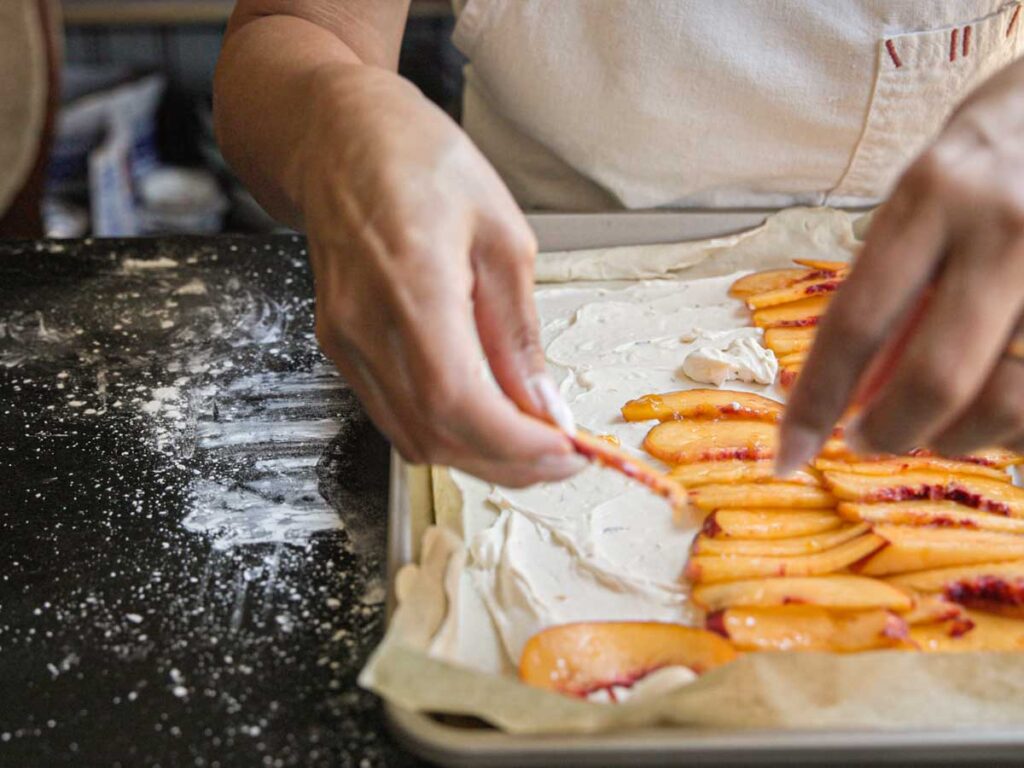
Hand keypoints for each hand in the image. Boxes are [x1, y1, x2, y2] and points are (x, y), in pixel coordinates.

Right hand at [301, 68, 582, 484]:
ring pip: (412, 437)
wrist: (338, 139)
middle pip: (436, 435)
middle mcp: (365, 325)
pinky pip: (393, 415)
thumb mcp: (501, 234)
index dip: (516, 445)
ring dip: (478, 455)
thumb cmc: (417, 162)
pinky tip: (484, 419)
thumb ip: (518, 332)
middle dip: (508, 463)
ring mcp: (344, 341)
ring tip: (530, 441)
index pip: (459, 403)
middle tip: (559, 455)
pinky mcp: (339, 347)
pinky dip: (445, 432)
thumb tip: (542, 404)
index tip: (565, 451)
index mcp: (413, 286)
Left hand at [779, 58, 1023, 470]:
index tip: (788, 455)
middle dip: (891, 433)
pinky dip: (1011, 425)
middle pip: (936, 378)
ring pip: (1007, 403)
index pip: (855, 323)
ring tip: (937, 424)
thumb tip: (854, 397)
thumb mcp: (921, 205)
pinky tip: (995, 408)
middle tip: (868, 441)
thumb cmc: (986, 162)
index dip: (816, 403)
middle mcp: (1005, 229)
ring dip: (957, 437)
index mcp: (933, 197)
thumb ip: (890, 294)